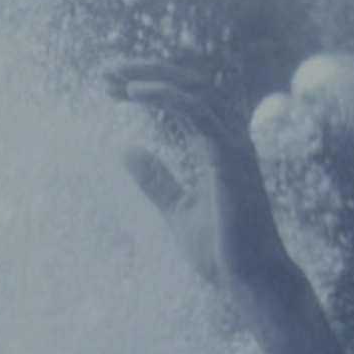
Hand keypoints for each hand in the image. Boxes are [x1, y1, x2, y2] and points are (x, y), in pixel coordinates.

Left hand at [110, 63, 353, 353]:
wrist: (250, 281)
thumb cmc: (222, 252)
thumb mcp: (176, 211)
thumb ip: (156, 180)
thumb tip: (126, 150)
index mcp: (217, 148)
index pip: (182, 101)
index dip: (148, 87)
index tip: (109, 85)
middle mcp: (228, 139)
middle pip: (188, 85)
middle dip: (145, 72)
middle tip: (104, 72)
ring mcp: (233, 145)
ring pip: (194, 90)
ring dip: (151, 77)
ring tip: (112, 78)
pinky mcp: (230, 156)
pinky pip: (197, 111)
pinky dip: (166, 95)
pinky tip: (134, 93)